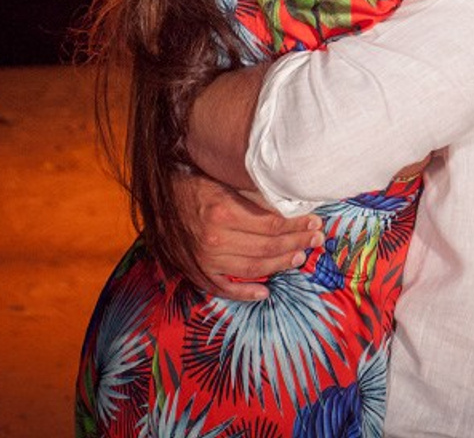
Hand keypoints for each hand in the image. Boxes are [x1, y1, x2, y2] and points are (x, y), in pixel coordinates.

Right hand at [173, 171, 322, 300]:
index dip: (298, 224)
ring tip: (300, 258)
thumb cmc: (195, 181)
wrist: (157, 197)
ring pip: (253, 267)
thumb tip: (290, 200)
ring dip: (280, 264)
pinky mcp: (196, 271)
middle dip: (297, 242)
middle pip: (268, 246)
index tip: (315, 220)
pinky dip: (245, 293)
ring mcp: (205, 259)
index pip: (273, 224)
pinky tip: (264, 293)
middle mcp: (215, 240)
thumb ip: (254, 193)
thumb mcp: (224, 179)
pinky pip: (223, 288)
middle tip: (317, 238)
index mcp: (224, 213)